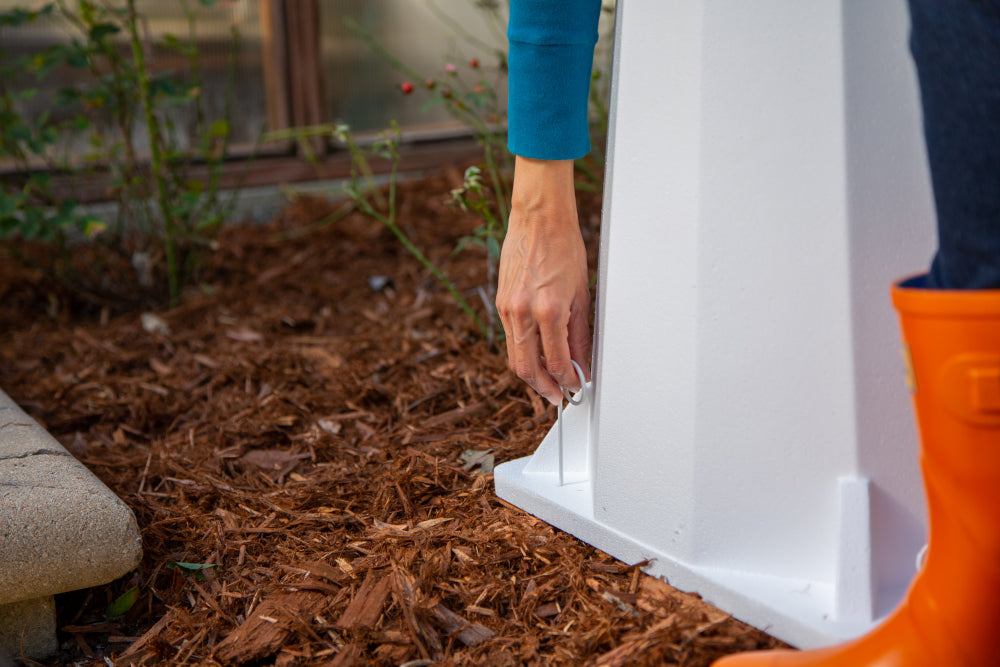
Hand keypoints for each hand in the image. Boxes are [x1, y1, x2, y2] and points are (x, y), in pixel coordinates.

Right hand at [497, 156, 591, 403]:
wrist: (540, 219)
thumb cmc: (565, 248)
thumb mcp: (582, 295)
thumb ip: (580, 335)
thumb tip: (581, 363)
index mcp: (549, 311)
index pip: (556, 363)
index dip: (567, 382)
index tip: (575, 388)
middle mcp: (523, 313)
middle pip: (528, 369)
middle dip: (544, 388)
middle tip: (558, 397)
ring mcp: (508, 308)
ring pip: (515, 357)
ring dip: (531, 375)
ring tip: (547, 383)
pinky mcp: (501, 303)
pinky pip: (510, 338)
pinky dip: (523, 353)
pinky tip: (536, 355)